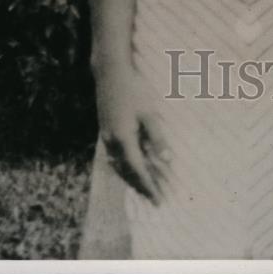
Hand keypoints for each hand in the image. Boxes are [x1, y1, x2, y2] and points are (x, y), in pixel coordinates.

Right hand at [94, 59, 169, 204]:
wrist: (110, 72)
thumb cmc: (133, 89)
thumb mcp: (149, 113)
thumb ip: (157, 137)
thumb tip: (167, 160)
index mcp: (123, 139)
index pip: (138, 170)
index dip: (149, 186)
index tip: (159, 200)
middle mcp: (112, 142)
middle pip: (126, 172)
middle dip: (141, 187)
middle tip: (155, 199)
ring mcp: (106, 136)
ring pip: (119, 165)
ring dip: (132, 178)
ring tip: (145, 188)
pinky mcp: (105, 130)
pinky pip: (115, 156)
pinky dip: (124, 167)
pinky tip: (130, 167)